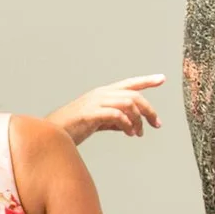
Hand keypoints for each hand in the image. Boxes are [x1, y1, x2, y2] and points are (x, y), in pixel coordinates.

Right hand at [48, 74, 164, 143]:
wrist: (52, 135)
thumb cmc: (73, 128)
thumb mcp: (99, 122)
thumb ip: (115, 121)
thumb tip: (131, 125)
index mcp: (103, 94)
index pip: (129, 84)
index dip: (146, 80)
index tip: (162, 78)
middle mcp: (100, 94)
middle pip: (133, 96)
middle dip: (149, 110)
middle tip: (157, 124)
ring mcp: (94, 102)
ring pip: (128, 103)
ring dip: (138, 120)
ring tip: (138, 133)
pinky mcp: (89, 113)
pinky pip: (115, 114)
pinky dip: (126, 123)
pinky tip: (129, 133)